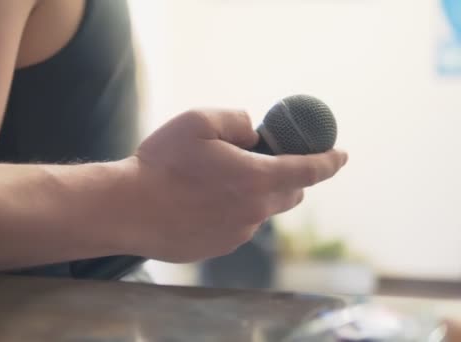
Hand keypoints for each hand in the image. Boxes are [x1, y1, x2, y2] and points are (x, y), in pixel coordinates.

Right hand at [123, 109, 347, 262]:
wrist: (127, 208)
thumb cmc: (161, 163)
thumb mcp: (199, 120)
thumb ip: (237, 120)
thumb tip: (252, 133)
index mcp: (257, 178)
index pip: (310, 171)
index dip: (330, 161)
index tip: (341, 156)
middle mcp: (254, 211)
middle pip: (290, 193)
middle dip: (289, 176)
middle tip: (266, 160)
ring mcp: (236, 234)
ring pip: (261, 211)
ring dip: (254, 194)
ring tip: (218, 181)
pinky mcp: (218, 247)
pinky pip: (237, 226)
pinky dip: (231, 212)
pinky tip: (201, 203)